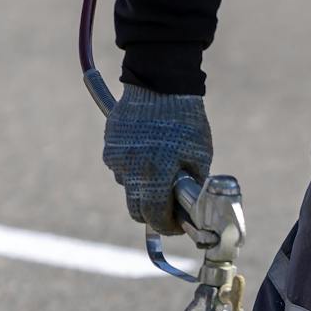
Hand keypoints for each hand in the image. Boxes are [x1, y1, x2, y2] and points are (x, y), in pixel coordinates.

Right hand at [102, 86, 213, 235]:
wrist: (161, 82)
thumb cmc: (186, 120)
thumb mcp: (200, 156)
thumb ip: (193, 188)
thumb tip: (191, 213)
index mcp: (155, 175)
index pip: (155, 217)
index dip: (168, 227)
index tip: (177, 225)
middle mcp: (131, 170)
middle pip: (136, 210)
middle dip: (153, 213)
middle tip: (168, 207)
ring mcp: (117, 158)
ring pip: (128, 188)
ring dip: (142, 188)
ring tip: (160, 169)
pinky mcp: (109, 146)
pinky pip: (120, 168)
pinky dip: (133, 168)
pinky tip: (147, 152)